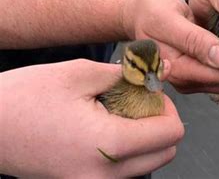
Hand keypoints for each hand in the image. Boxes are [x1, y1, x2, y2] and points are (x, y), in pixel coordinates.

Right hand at [0, 60, 183, 177]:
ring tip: (119, 112)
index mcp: (109, 144)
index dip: (167, 107)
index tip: (150, 91)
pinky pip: (124, 170)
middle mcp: (105, 175)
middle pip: (165, 153)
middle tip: (139, 100)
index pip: (171, 134)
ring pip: (147, 163)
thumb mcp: (79, 74)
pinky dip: (127, 149)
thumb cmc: (26, 97)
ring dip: (146, 137)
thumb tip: (160, 72)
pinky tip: (105, 126)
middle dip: (161, 123)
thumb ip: (127, 75)